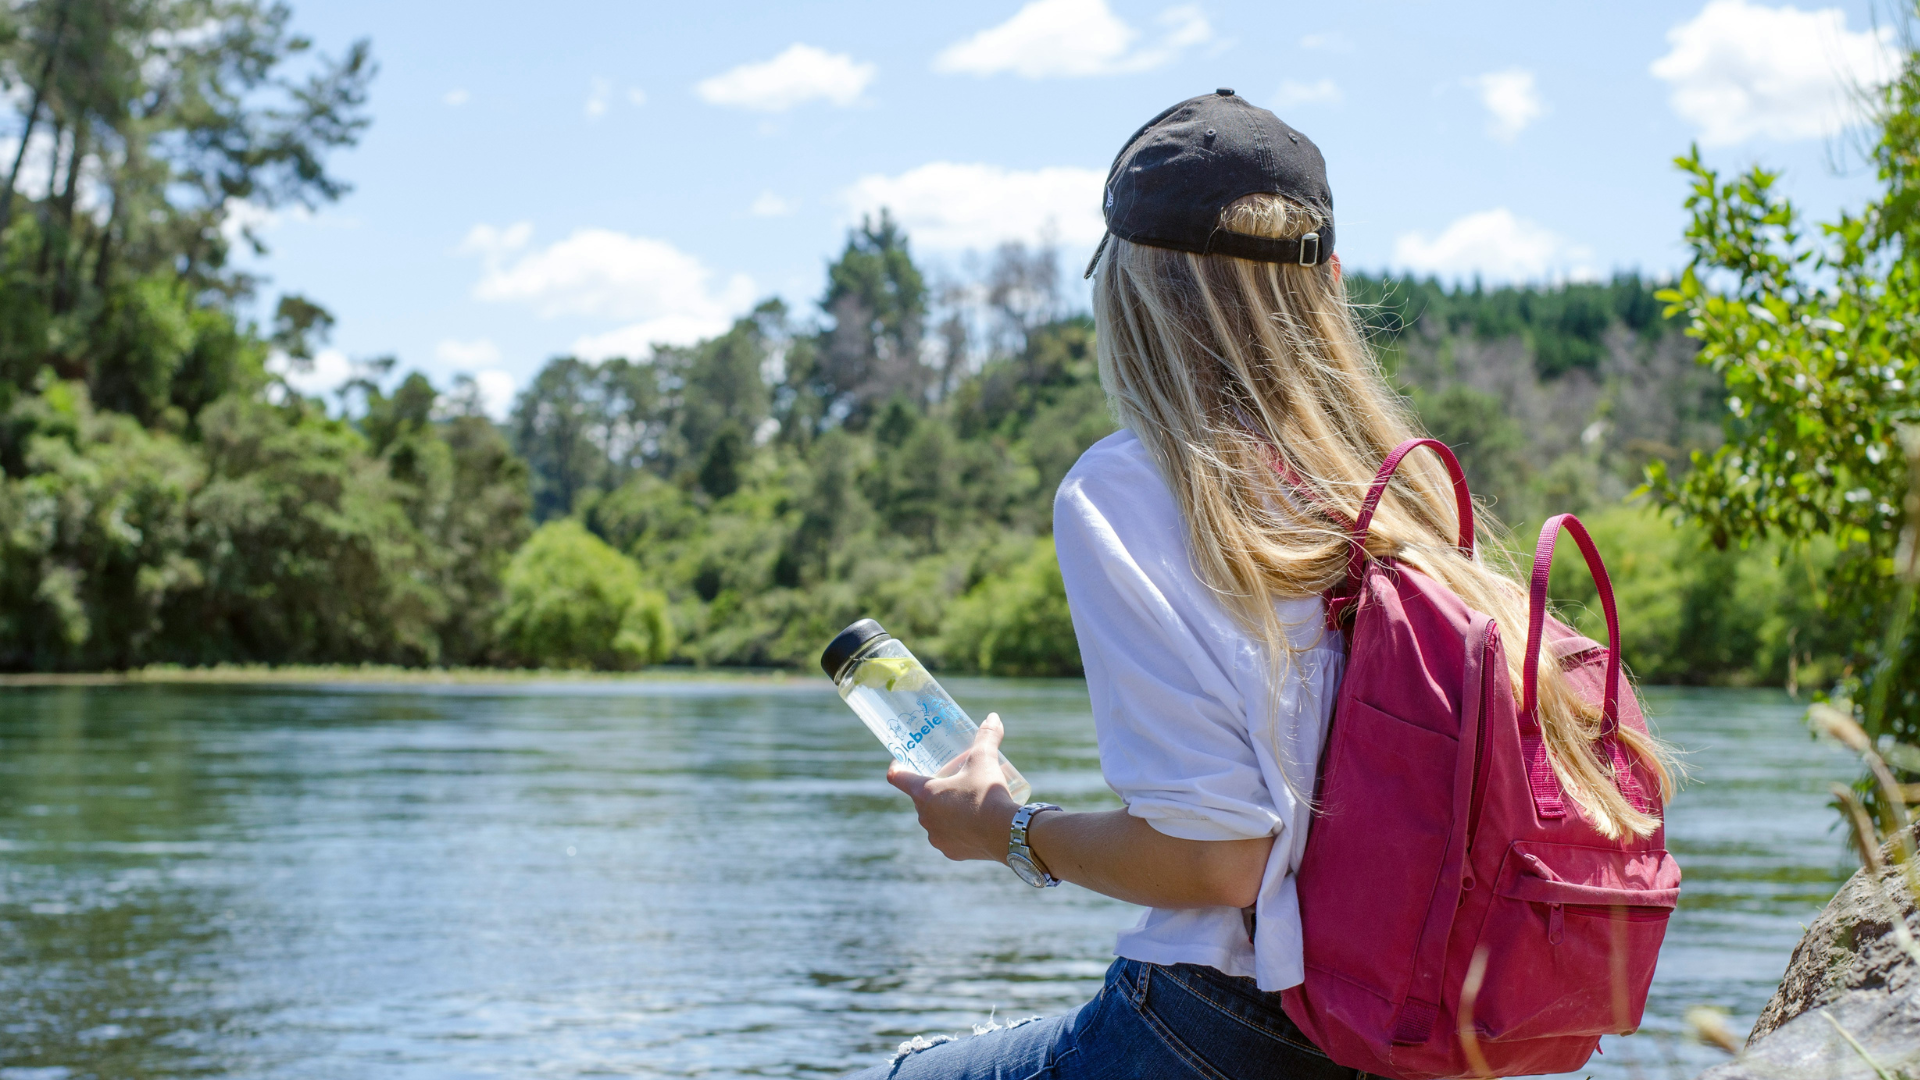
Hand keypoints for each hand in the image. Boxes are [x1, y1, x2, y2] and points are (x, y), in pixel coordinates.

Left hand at [886, 712, 1021, 862]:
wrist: (1006, 832)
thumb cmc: (988, 793)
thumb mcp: (986, 759)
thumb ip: (987, 736)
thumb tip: (993, 717)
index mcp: (924, 793)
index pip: (897, 777)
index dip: (897, 766)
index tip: (902, 761)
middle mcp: (924, 817)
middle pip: (920, 798)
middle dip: (932, 787)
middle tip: (949, 778)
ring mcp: (936, 837)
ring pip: (934, 819)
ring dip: (944, 810)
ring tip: (963, 801)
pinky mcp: (950, 851)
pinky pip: (948, 837)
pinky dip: (956, 829)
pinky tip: (970, 824)